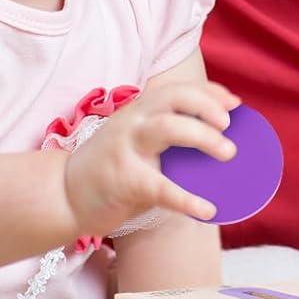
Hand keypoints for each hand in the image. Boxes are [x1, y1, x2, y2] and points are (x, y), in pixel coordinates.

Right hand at [63, 80, 238, 238]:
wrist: (62, 195)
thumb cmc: (110, 167)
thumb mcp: (135, 140)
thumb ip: (166, 135)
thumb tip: (217, 142)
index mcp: (139, 109)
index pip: (178, 90)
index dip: (210, 93)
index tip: (235, 103)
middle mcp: (133, 121)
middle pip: (173, 98)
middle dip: (206, 105)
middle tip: (230, 125)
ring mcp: (126, 148)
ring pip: (167, 128)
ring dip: (202, 137)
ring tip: (229, 153)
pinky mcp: (123, 180)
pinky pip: (160, 187)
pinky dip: (187, 199)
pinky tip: (208, 209)